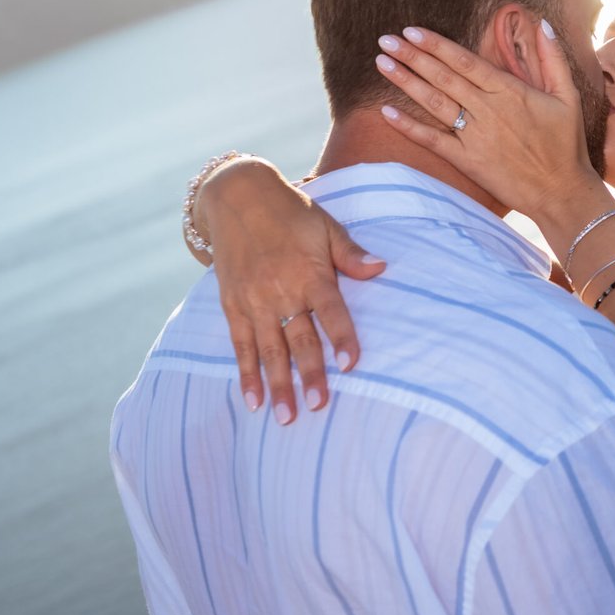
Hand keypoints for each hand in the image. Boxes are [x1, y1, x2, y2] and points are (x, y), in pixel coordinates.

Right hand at [199, 159, 384, 421]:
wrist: (237, 197)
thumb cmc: (291, 213)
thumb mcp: (326, 226)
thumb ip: (351, 254)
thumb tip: (382, 268)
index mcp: (310, 272)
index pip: (331, 311)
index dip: (342, 338)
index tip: (351, 365)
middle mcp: (281, 290)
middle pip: (298, 339)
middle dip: (309, 375)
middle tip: (320, 406)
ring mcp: (253, 301)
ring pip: (268, 350)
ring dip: (277, 385)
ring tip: (286, 417)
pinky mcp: (232, 305)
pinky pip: (240, 345)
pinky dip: (246, 373)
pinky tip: (253, 400)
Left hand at [374, 24, 603, 223]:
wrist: (561, 191)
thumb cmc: (565, 143)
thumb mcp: (568, 96)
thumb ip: (553, 58)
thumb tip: (545, 24)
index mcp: (509, 91)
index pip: (465, 62)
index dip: (437, 45)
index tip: (413, 31)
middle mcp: (488, 110)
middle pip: (443, 77)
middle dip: (412, 56)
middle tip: (386, 40)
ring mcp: (476, 137)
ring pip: (435, 103)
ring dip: (406, 82)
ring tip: (382, 64)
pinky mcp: (468, 161)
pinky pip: (434, 141)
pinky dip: (409, 127)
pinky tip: (387, 113)